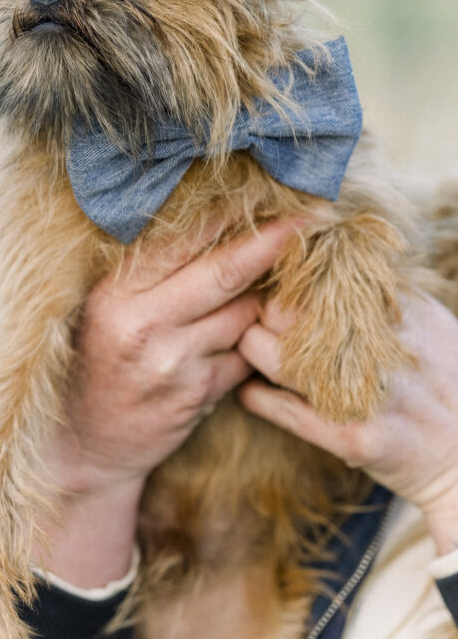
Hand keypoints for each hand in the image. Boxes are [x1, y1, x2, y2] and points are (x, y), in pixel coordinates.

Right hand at [34, 218, 300, 585]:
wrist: (84, 444)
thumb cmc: (98, 361)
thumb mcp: (106, 308)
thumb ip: (151, 273)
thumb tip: (217, 224)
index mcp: (115, 295)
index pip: (182, 243)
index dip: (230, 216)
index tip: (268, 194)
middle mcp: (143, 327)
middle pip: (225, 273)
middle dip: (273, 242)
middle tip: (313, 216)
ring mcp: (174, 365)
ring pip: (245, 315)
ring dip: (267, 296)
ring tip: (287, 275)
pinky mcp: (199, 396)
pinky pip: (246, 356)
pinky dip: (259, 340)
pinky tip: (263, 329)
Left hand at [237, 291, 457, 555]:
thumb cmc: (444, 381)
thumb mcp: (427, 320)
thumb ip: (382, 289)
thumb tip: (336, 250)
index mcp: (392, 307)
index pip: (315, 274)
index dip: (287, 278)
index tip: (275, 283)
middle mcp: (372, 344)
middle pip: (283, 309)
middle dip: (262, 311)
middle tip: (254, 317)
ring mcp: (358, 391)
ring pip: (272, 356)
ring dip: (251, 350)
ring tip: (251, 350)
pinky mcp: (348, 435)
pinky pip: (280, 409)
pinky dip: (255, 396)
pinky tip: (248, 389)